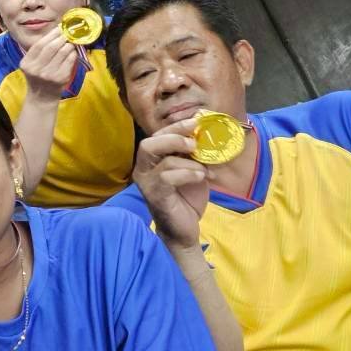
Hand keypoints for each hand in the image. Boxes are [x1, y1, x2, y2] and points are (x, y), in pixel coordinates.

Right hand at [19, 27, 76, 102]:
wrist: (42, 96)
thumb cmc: (39, 76)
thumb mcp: (32, 64)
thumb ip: (40, 50)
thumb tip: (57, 31)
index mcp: (26, 63)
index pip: (39, 45)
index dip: (51, 34)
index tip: (59, 28)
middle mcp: (36, 69)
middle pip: (51, 47)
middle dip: (62, 37)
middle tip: (68, 33)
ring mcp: (49, 75)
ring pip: (62, 52)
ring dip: (69, 45)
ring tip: (70, 43)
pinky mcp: (60, 78)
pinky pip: (69, 61)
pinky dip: (72, 54)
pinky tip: (72, 52)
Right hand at [134, 117, 210, 249]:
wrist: (184, 229)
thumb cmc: (186, 198)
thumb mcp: (192, 169)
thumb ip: (193, 154)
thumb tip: (207, 132)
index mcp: (151, 160)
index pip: (157, 135)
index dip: (176, 126)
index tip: (196, 121)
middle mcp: (143, 169)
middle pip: (149, 144)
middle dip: (174, 138)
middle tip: (194, 143)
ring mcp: (147, 183)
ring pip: (162, 161)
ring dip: (189, 162)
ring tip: (203, 170)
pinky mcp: (155, 196)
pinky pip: (168, 178)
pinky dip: (188, 174)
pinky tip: (200, 178)